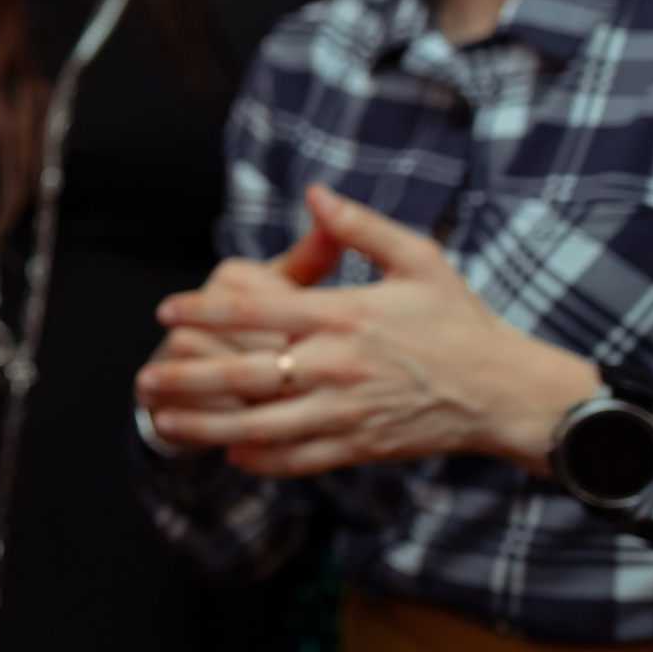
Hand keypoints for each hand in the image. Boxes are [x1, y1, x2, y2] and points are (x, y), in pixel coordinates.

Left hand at [137, 184, 600, 477]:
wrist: (507, 393)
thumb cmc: (460, 322)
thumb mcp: (420, 260)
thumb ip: (361, 227)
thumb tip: (315, 191)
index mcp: (345, 316)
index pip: (257, 310)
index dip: (204, 308)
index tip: (166, 307)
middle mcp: (337, 366)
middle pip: (244, 375)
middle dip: (187, 376)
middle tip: (145, 375)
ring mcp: (347, 412)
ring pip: (260, 426)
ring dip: (206, 426)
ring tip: (163, 421)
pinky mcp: (361, 448)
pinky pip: (298, 460)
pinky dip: (258, 460)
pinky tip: (228, 454)